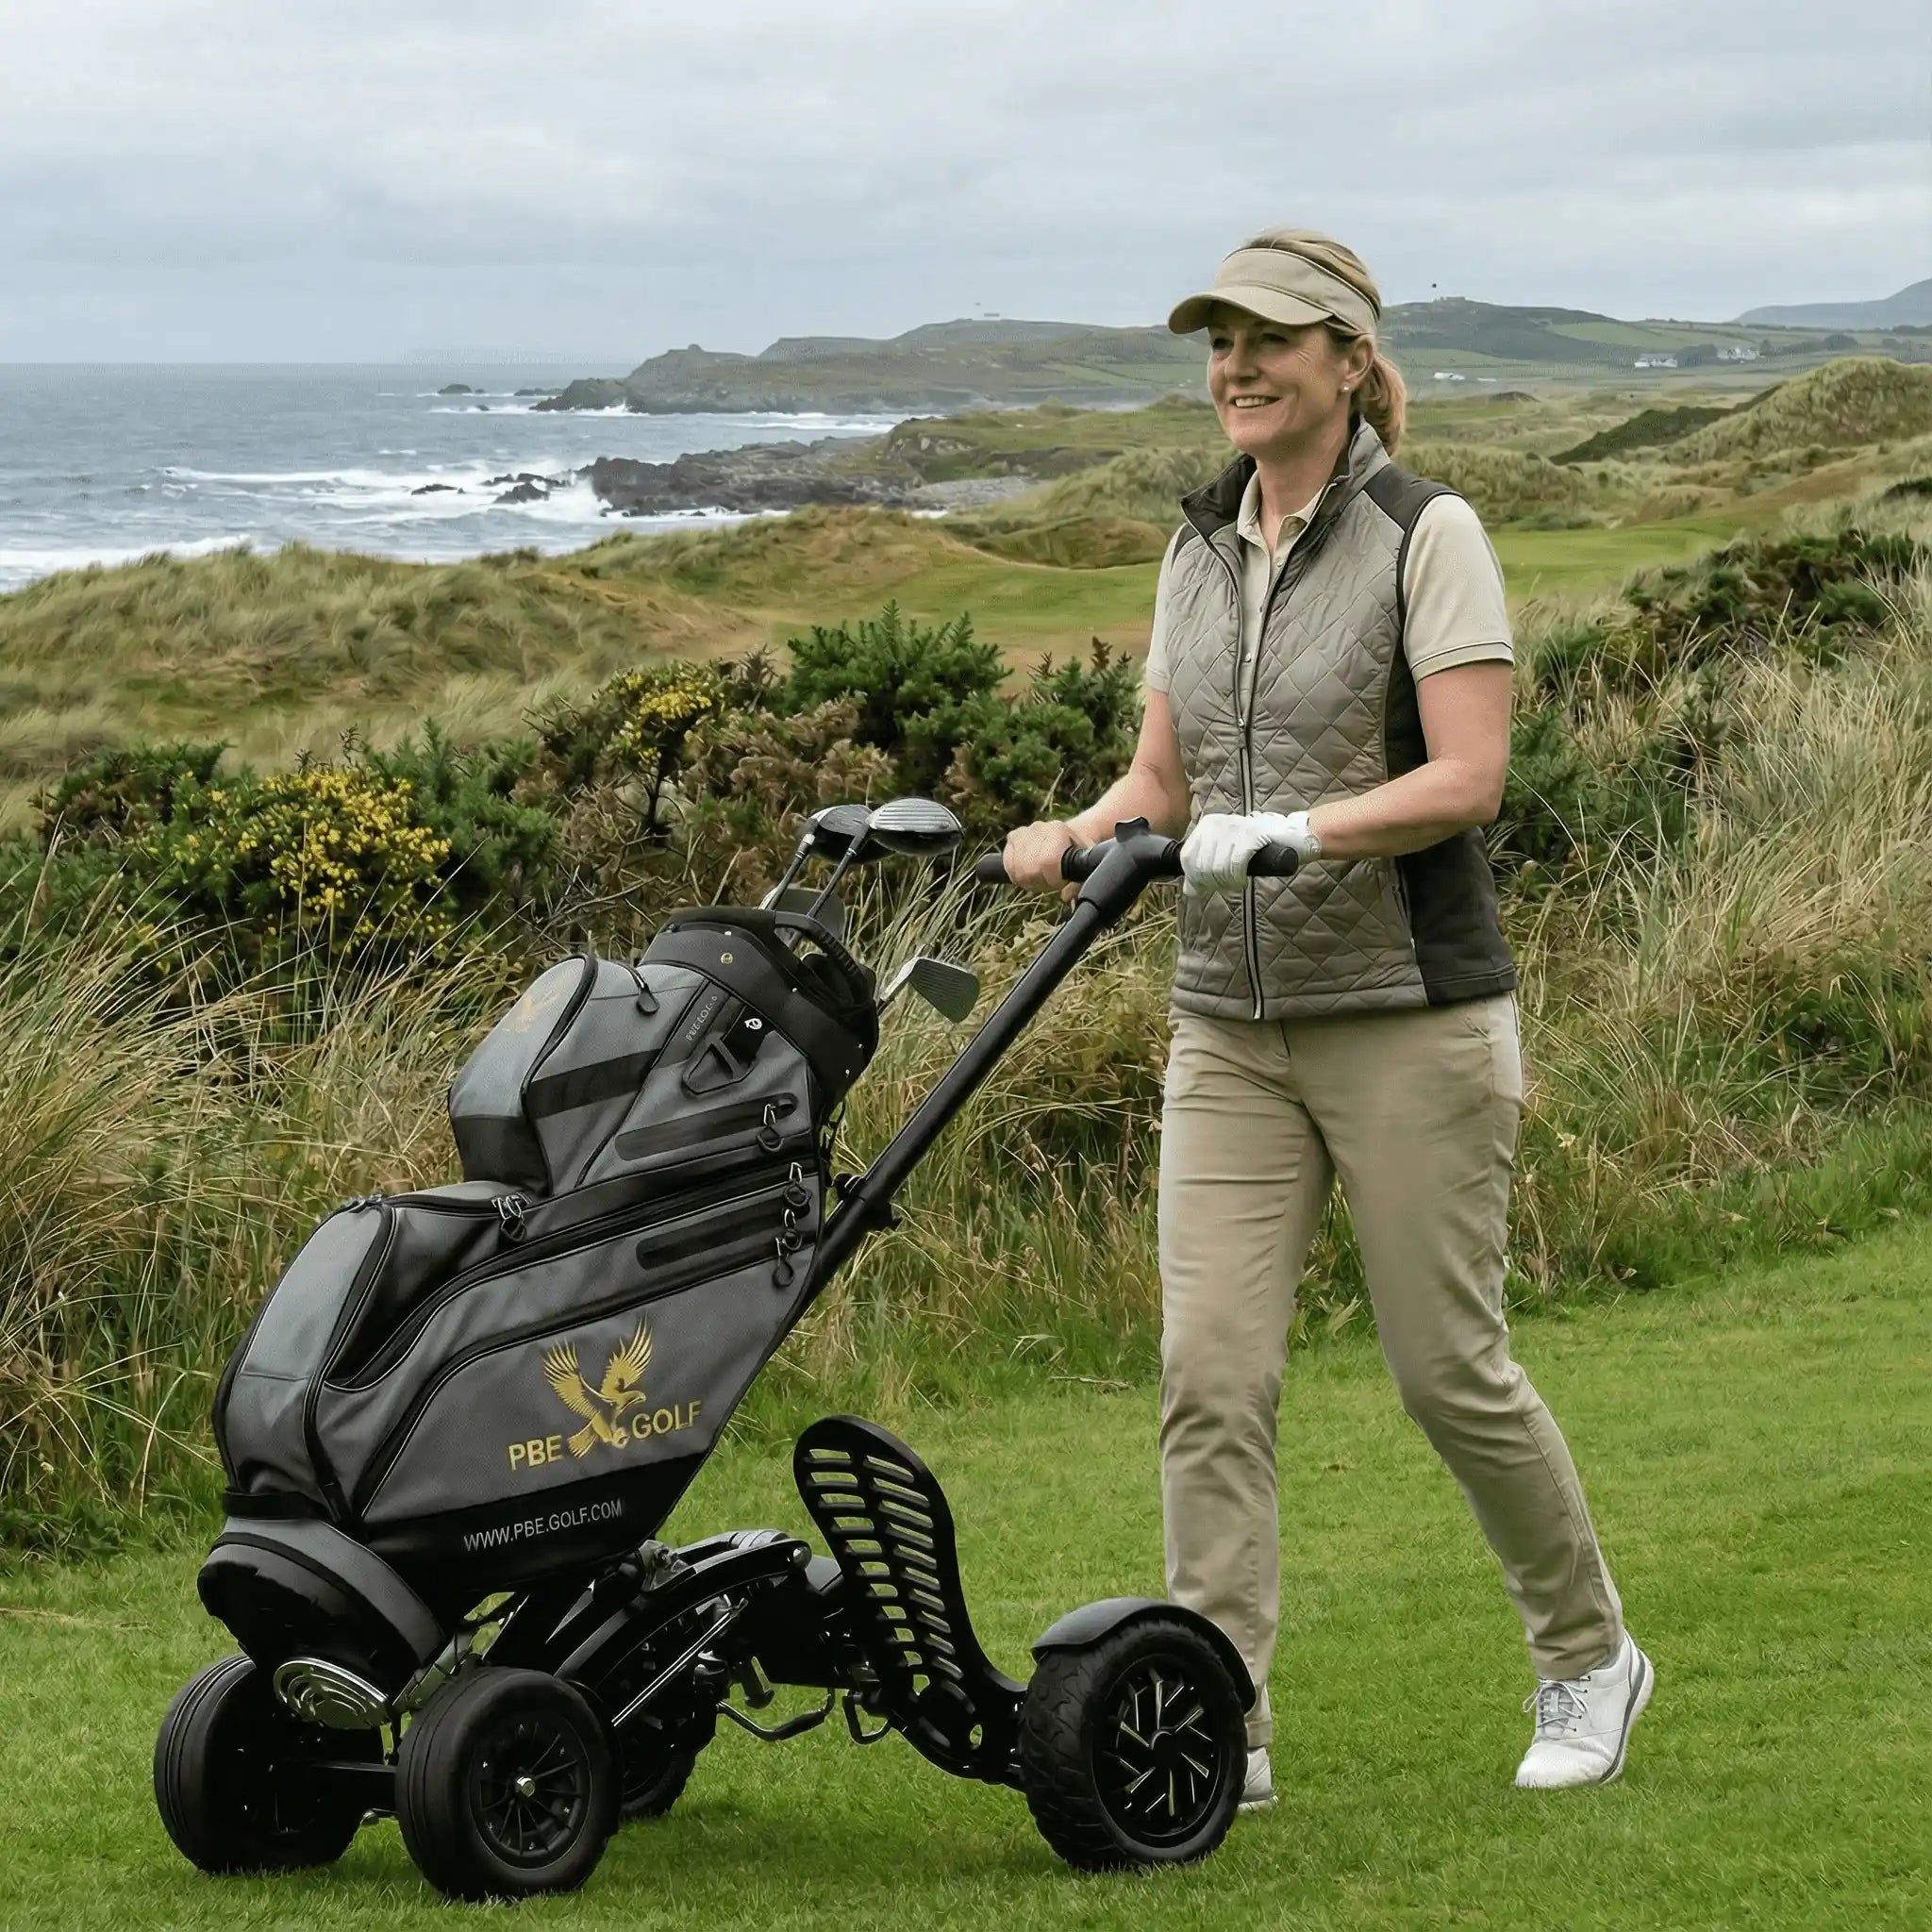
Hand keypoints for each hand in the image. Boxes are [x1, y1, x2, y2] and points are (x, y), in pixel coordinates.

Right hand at [1002, 820, 1080, 900]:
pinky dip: (1016, 874)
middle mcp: (1038, 828)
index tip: (1060, 882)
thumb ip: (1078, 882)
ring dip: (1028, 879)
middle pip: (1029, 869)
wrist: (1067, 836)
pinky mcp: (1013, 837)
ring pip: (1017, 868)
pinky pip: (1008, 864)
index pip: (1047, 861)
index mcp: (1058, 831)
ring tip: (1040, 876)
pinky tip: (1028, 873)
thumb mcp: (1084, 865)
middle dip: (1039, 882)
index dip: (1052, 879)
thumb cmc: (1077, 853)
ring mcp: (1024, 832)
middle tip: (1050, 881)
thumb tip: (1066, 896)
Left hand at [1179, 811, 1310, 891]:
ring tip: (1237, 882)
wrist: (1291, 837)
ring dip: (1227, 882)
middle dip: (1213, 882)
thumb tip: (1189, 890)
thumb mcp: (1226, 855)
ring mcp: (1235, 828)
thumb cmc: (1256, 848)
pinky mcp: (1252, 835)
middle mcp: (1218, 823)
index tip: (1209, 886)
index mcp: (1207, 825)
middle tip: (1228, 885)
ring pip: (1217, 867)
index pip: (1187, 858)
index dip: (1195, 878)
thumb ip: (1205, 870)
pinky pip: (1235, 864)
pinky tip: (1243, 879)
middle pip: (1202, 866)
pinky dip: (1238, 877)